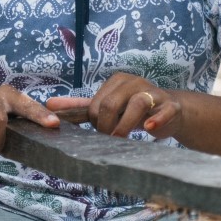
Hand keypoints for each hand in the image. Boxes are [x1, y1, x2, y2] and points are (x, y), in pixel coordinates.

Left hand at [45, 71, 180, 139]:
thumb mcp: (107, 105)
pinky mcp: (171, 105)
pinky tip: (148, 128)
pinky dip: (156, 119)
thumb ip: (80, 106)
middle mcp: (135, 82)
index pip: (97, 103)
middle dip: (107, 126)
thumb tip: (49, 104)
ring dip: (126, 125)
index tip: (100, 133)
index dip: (95, 122)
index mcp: (117, 81)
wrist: (171, 110)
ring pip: (138, 103)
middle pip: (112, 103)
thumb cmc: (134, 109)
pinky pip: (165, 110)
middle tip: (109, 139)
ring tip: (122, 139)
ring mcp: (154, 93)